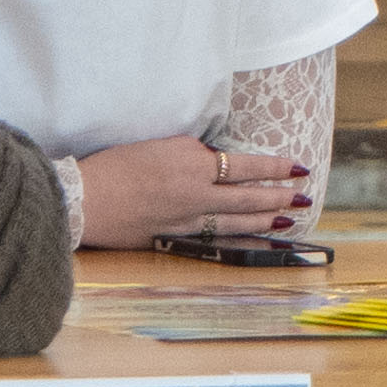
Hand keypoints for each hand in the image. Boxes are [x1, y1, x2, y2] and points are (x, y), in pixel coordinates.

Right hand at [72, 132, 313, 248]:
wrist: (83, 200)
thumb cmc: (113, 166)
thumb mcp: (157, 145)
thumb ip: (190, 153)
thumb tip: (213, 160)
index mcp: (191, 163)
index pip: (244, 166)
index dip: (274, 168)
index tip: (297, 168)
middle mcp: (195, 193)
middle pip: (247, 198)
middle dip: (279, 197)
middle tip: (303, 198)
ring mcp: (186, 220)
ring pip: (236, 222)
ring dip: (267, 221)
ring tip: (288, 219)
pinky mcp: (173, 238)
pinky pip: (216, 239)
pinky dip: (240, 239)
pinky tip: (255, 241)